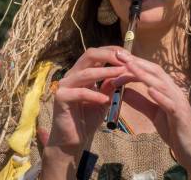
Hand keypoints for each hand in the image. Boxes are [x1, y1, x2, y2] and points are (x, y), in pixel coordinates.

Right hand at [41, 47, 126, 178]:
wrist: (73, 139)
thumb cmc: (88, 118)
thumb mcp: (104, 99)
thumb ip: (110, 86)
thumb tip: (122, 71)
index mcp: (82, 72)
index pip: (96, 53)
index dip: (112, 51)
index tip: (129, 55)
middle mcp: (72, 75)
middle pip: (89, 55)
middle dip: (108, 55)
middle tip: (125, 60)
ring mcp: (64, 85)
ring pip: (85, 73)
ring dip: (105, 72)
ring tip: (121, 74)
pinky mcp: (60, 98)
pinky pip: (79, 93)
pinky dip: (94, 94)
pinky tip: (105, 99)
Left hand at [112, 51, 190, 179]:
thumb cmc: (175, 130)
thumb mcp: (153, 114)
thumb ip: (140, 102)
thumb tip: (123, 91)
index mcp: (167, 90)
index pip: (150, 72)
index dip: (135, 63)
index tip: (118, 56)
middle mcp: (174, 92)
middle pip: (156, 72)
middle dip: (138, 62)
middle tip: (120, 55)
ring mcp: (179, 103)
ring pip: (162, 84)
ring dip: (145, 75)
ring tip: (131, 67)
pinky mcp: (181, 116)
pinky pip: (170, 104)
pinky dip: (160, 96)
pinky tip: (150, 90)